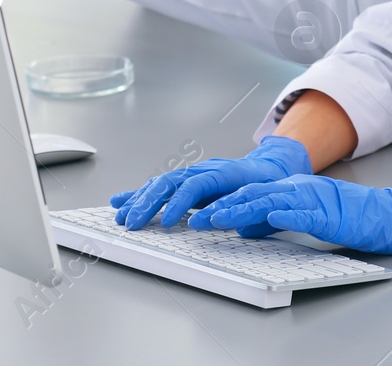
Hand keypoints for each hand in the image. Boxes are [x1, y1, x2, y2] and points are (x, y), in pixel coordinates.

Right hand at [108, 136, 311, 230]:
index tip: (165, 223)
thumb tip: (226, 221)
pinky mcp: (187, 181)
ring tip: (121, 216)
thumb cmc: (268, 184)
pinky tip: (121, 202)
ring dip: (139, 200)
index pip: (194, 185)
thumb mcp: (264, 195)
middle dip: (148, 203)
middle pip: (170, 182)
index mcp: (223, 172)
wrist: (270, 167)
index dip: (178, 204)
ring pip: (160, 184)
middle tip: (131, 224)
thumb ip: (245, 207)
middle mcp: (203, 170)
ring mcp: (193, 174)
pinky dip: (139, 195)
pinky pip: (160, 187)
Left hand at [198, 175, 391, 254]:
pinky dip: (279, 215)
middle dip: (219, 205)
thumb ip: (275, 218)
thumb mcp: (304, 216)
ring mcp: (312, 198)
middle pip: (252, 194)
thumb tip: (246, 226)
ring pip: (269, 200)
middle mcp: (298, 188)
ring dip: (239, 209)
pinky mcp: (327, 212)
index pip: (249, 193)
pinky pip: (300, 213)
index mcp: (291, 188)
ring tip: (214, 217)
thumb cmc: (349, 217)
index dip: (220, 201)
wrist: (386, 213)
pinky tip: (263, 218)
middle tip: (194, 217)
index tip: (195, 213)